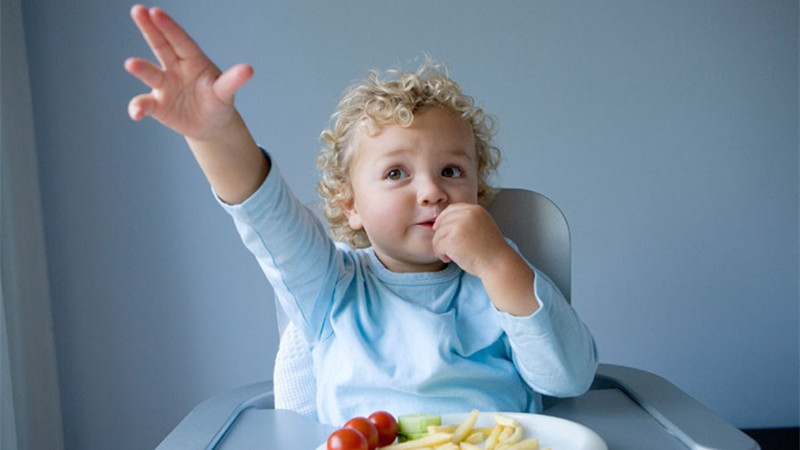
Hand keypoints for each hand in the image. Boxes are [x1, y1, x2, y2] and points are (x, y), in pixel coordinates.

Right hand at [125, 5, 252, 139]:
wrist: (210, 125)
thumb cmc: (218, 101)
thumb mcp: (225, 92)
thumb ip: (233, 80)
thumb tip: (248, 69)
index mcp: (193, 60)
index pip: (180, 40)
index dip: (169, 27)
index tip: (155, 11)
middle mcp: (175, 68)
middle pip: (161, 45)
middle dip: (149, 29)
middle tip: (137, 11)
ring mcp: (164, 86)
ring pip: (151, 74)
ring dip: (141, 69)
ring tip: (131, 64)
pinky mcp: (157, 105)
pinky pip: (145, 104)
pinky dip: (138, 108)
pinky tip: (136, 113)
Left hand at [431, 203, 508, 276]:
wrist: (498, 263)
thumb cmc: (490, 249)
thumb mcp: (481, 226)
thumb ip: (466, 220)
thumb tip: (439, 223)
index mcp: (475, 210)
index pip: (451, 209)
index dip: (442, 218)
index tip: (439, 229)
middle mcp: (467, 214)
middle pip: (442, 221)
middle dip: (441, 235)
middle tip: (447, 248)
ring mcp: (459, 226)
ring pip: (438, 234)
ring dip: (440, 246)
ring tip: (449, 255)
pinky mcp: (452, 239)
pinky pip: (438, 245)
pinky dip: (441, 254)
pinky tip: (449, 259)